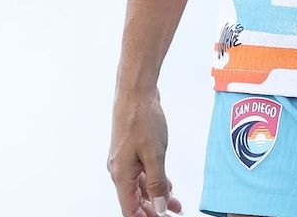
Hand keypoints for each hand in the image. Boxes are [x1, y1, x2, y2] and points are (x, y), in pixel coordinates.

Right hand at [107, 87, 180, 216]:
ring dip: (157, 196)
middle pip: (134, 200)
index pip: (130, 209)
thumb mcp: (154, 155)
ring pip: (140, 186)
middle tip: (171, 214)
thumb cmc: (141, 119)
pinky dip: (154, 181)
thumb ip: (157, 183)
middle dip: (153, 210)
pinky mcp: (131, 151)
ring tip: (176, 204)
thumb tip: (159, 207)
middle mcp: (119, 170)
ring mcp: (125, 160)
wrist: (136, 92)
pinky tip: (168, 184)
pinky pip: (142, 173)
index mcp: (121, 174)